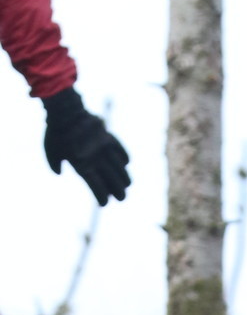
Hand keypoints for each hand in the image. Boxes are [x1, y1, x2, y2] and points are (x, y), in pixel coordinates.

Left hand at [43, 88, 130, 205]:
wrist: (65, 111)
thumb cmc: (55, 133)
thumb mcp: (50, 151)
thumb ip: (55, 165)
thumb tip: (59, 173)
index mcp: (82, 167)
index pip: (98, 189)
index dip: (102, 199)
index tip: (104, 203)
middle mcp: (97, 161)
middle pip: (114, 183)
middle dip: (119, 193)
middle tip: (121, 198)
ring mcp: (104, 149)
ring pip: (121, 170)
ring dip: (125, 179)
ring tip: (126, 184)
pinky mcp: (109, 138)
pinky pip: (122, 151)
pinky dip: (125, 158)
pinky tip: (125, 163)